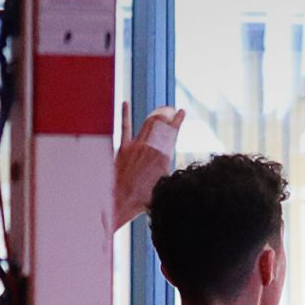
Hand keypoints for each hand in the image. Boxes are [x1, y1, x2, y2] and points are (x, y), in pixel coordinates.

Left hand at [114, 102, 183, 231]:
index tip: (182, 112)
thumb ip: (169, 173)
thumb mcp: (165, 186)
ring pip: (147, 123)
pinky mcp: (123, 148)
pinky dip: (125, 114)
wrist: (123, 201)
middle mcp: (151, 148)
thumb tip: (177, 170)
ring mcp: (136, 146)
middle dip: (167, 114)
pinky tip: (125, 103)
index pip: (173, 133)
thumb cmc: (144, 199)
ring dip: (155, 114)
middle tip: (171, 110)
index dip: (178, 120)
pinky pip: (124, 127)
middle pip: (161, 124)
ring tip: (161, 110)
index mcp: (163, 157)